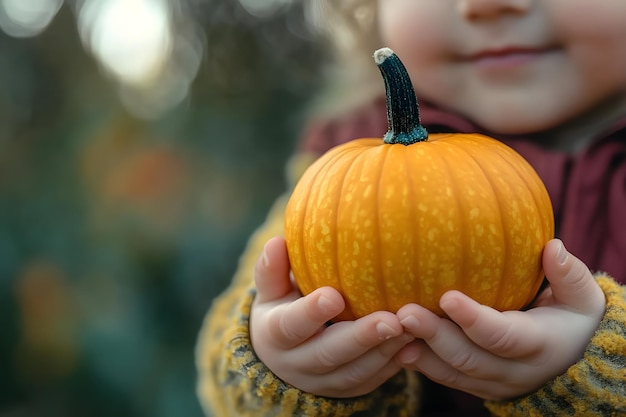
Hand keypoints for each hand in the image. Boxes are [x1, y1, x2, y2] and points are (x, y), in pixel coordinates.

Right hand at [249, 236, 414, 397]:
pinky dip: (395, 363)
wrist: (285, 357)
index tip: (333, 296)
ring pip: (356, 371)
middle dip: (361, 338)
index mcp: (276, 336)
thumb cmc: (282, 309)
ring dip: (384, 351)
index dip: (310, 313)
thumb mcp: (271, 291)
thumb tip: (276, 242)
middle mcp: (298, 363)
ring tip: (411, 328)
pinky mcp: (350, 387)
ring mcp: (325, 381)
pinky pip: (374, 379)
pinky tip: (416, 343)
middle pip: (329, 353)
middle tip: (390, 321)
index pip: (290, 326)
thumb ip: (272, 269)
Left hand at [395, 239, 605, 400]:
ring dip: (420, 352)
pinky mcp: (475, 386)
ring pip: (450, 373)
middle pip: (469, 358)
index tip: (447, 297)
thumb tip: (552, 247)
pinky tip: (393, 343)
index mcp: (538, 346)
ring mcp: (492, 383)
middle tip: (404, 312)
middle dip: (435, 336)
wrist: (572, 362)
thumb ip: (568, 275)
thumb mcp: (582, 298)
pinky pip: (443, 377)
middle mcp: (513, 371)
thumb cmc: (573, 319)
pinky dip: (418, 362)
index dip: (474, 320)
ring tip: (390, 328)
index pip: (503, 337)